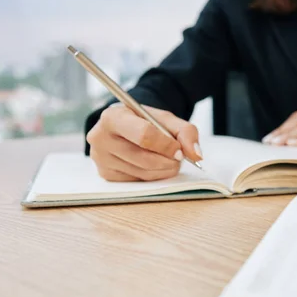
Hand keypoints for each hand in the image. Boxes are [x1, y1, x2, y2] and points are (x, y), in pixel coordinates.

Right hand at [87, 105, 201, 181]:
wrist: (125, 126)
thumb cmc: (144, 121)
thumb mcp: (165, 119)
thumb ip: (185, 131)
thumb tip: (196, 155)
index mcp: (113, 117)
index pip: (144, 135)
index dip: (166, 145)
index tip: (180, 150)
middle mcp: (100, 137)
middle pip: (144, 158)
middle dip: (168, 161)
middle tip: (179, 158)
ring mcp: (100, 158)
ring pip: (142, 172)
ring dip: (164, 170)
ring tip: (171, 161)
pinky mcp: (105, 174)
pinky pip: (137, 180)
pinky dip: (153, 176)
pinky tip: (156, 166)